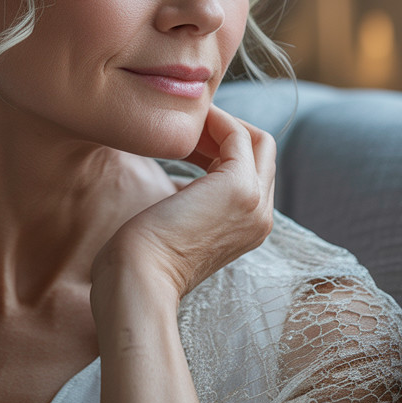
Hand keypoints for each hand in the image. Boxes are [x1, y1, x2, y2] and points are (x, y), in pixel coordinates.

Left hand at [90, 104, 276, 305]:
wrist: (139, 281)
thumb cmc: (144, 257)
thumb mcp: (178, 223)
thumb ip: (190, 201)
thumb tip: (180, 179)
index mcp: (249, 228)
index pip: (253, 173)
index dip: (223, 148)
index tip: (187, 138)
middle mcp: (261, 217)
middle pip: (262, 153)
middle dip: (227, 131)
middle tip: (187, 124)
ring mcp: (255, 203)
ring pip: (257, 141)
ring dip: (221, 123)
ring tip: (184, 122)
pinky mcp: (240, 188)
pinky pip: (239, 135)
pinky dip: (214, 121)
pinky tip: (184, 125)